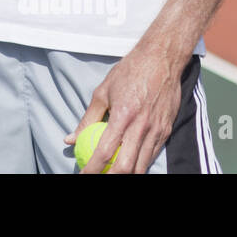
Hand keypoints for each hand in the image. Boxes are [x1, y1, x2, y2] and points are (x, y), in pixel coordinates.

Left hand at [65, 42, 185, 173]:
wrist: (162, 59)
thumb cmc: (129, 72)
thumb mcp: (103, 91)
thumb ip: (87, 118)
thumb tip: (70, 139)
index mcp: (122, 115)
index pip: (104, 151)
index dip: (92, 169)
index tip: (83, 175)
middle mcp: (141, 126)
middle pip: (125, 166)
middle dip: (110, 177)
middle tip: (97, 177)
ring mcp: (156, 130)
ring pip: (141, 165)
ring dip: (126, 174)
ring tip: (111, 173)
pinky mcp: (167, 130)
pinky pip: (152, 155)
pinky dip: (140, 165)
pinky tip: (129, 166)